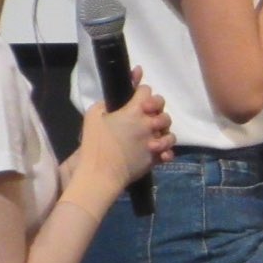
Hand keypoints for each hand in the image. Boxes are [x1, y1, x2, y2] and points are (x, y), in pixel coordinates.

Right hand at [75, 72, 173, 195]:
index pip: (145, 90)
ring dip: (162, 129)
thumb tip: (111, 105)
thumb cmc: (95, 144)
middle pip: (162, 106)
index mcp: (135, 110)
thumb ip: (105, 105)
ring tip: (151, 133)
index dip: (140, 90)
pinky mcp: (157, 158)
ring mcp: (156, 141)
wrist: (101, 173)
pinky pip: (169, 152)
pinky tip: (157, 150)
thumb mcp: (93, 116)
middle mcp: (150, 123)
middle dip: (155, 106)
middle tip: (144, 112)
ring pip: (169, 129)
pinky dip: (165, 151)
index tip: (134, 95)